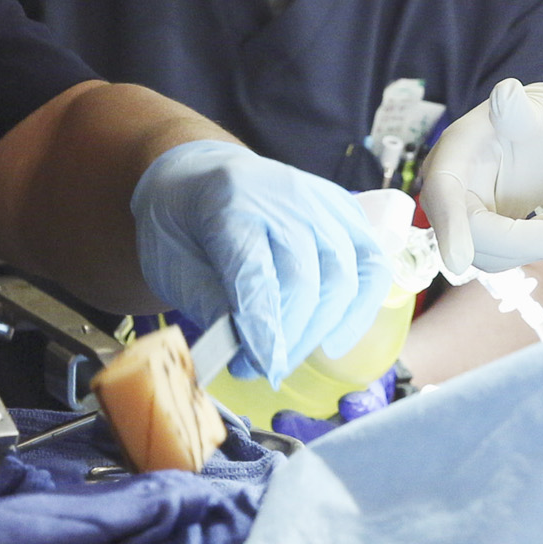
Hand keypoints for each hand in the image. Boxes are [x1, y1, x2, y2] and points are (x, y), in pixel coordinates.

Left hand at [130, 140, 388, 385]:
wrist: (203, 175)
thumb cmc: (182, 223)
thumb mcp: (170, 262)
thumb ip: (207, 303)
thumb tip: (244, 354)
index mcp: (231, 202)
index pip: (257, 273)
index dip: (262, 329)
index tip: (258, 369)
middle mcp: (286, 196)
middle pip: (305, 281)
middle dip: (288, 339)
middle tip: (261, 369)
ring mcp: (324, 202)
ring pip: (345, 279)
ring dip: (320, 331)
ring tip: (290, 356)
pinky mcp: (349, 213)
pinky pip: (372, 268)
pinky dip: (360, 310)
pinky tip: (335, 339)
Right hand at [419, 79, 542, 280]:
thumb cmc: (538, 122)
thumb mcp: (532, 113)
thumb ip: (516, 109)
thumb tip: (507, 91)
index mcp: (452, 154)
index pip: (444, 193)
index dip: (450, 228)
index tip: (459, 261)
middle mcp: (448, 190)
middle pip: (472, 235)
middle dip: (527, 242)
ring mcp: (459, 216)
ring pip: (487, 254)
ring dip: (535, 249)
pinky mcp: (478, 236)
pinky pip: (498, 257)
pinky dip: (532, 249)